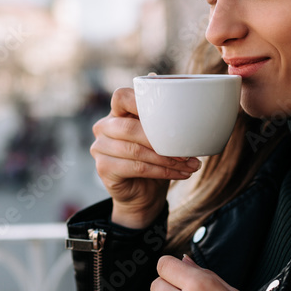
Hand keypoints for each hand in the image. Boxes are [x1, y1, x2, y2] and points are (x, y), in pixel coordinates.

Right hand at [90, 88, 201, 228]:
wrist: (143, 194)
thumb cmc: (154, 159)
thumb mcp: (160, 137)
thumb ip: (164, 119)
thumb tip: (183, 102)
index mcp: (117, 113)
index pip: (122, 97)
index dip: (140, 101)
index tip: (168, 113)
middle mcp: (103, 127)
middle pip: (130, 128)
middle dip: (162, 140)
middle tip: (187, 152)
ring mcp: (99, 148)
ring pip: (136, 150)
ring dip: (167, 160)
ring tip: (190, 165)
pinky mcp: (103, 168)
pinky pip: (137, 167)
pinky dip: (162, 171)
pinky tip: (180, 174)